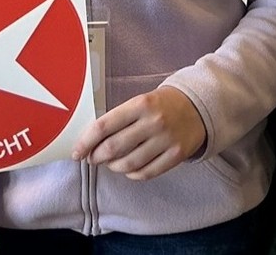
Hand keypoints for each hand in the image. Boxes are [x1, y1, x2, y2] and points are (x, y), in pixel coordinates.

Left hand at [72, 86, 206, 180]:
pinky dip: (132, 174)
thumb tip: (92, 143)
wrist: (199, 105)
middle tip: (92, 158)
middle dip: (96, 157)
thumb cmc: (162, 104)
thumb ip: (119, 119)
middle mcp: (154, 122)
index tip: (77, 152)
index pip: (104, 126)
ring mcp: (166, 140)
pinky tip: (129, 168)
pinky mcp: (176, 155)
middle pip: (113, 148)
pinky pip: (146, 173)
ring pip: (128, 164)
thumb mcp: (141, 101)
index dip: (85, 142)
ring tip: (111, 163)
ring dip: (113, 167)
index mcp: (141, 103)